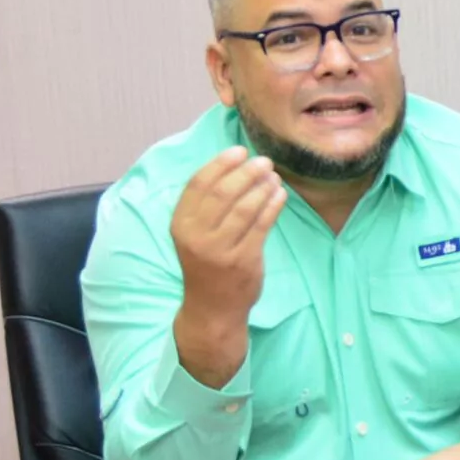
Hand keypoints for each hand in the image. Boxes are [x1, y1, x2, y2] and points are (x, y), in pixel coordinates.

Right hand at [170, 147, 284, 387]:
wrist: (213, 308)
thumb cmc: (206, 265)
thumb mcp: (194, 235)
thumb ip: (206, 207)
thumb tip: (232, 167)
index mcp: (180, 224)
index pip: (198, 184)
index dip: (220, 164)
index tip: (239, 150)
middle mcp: (197, 236)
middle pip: (223, 193)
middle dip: (246, 172)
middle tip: (264, 161)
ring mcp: (220, 249)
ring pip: (244, 207)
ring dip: (262, 187)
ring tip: (274, 176)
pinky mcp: (244, 260)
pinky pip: (262, 225)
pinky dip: (272, 205)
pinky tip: (280, 195)